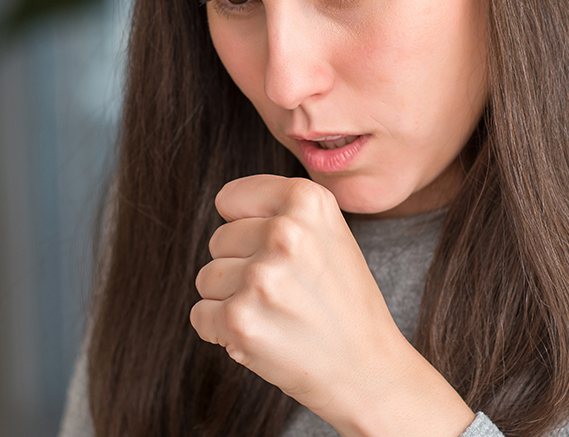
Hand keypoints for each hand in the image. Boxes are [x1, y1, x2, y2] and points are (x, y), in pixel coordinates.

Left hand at [189, 175, 473, 436]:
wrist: (368, 370)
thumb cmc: (344, 303)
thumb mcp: (329, 234)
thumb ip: (281, 210)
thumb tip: (226, 204)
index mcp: (308, 201)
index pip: (231, 199)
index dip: (247, 228)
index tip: (276, 251)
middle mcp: (284, 233)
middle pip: (218, 240)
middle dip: (241, 266)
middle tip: (284, 292)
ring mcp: (261, 277)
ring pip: (207, 278)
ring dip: (231, 299)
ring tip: (276, 314)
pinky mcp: (239, 320)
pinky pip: (200, 315)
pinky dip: (222, 331)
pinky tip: (263, 335)